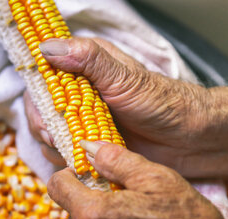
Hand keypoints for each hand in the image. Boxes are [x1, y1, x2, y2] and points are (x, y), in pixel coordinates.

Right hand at [27, 37, 227, 177]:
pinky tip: (82, 162)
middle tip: (60, 138)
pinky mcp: (87, 144)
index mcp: (84, 67)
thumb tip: (47, 47)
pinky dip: (66, 160)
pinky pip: (62, 153)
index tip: (46, 115)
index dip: (38, 97)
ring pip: (47, 133)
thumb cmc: (161, 103)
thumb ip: (87, 60)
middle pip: (39, 109)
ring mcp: (81, 120)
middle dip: (44, 126)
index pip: (42, 77)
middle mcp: (78, 93)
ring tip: (77, 152)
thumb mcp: (124, 77)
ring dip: (55, 145)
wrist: (189, 140)